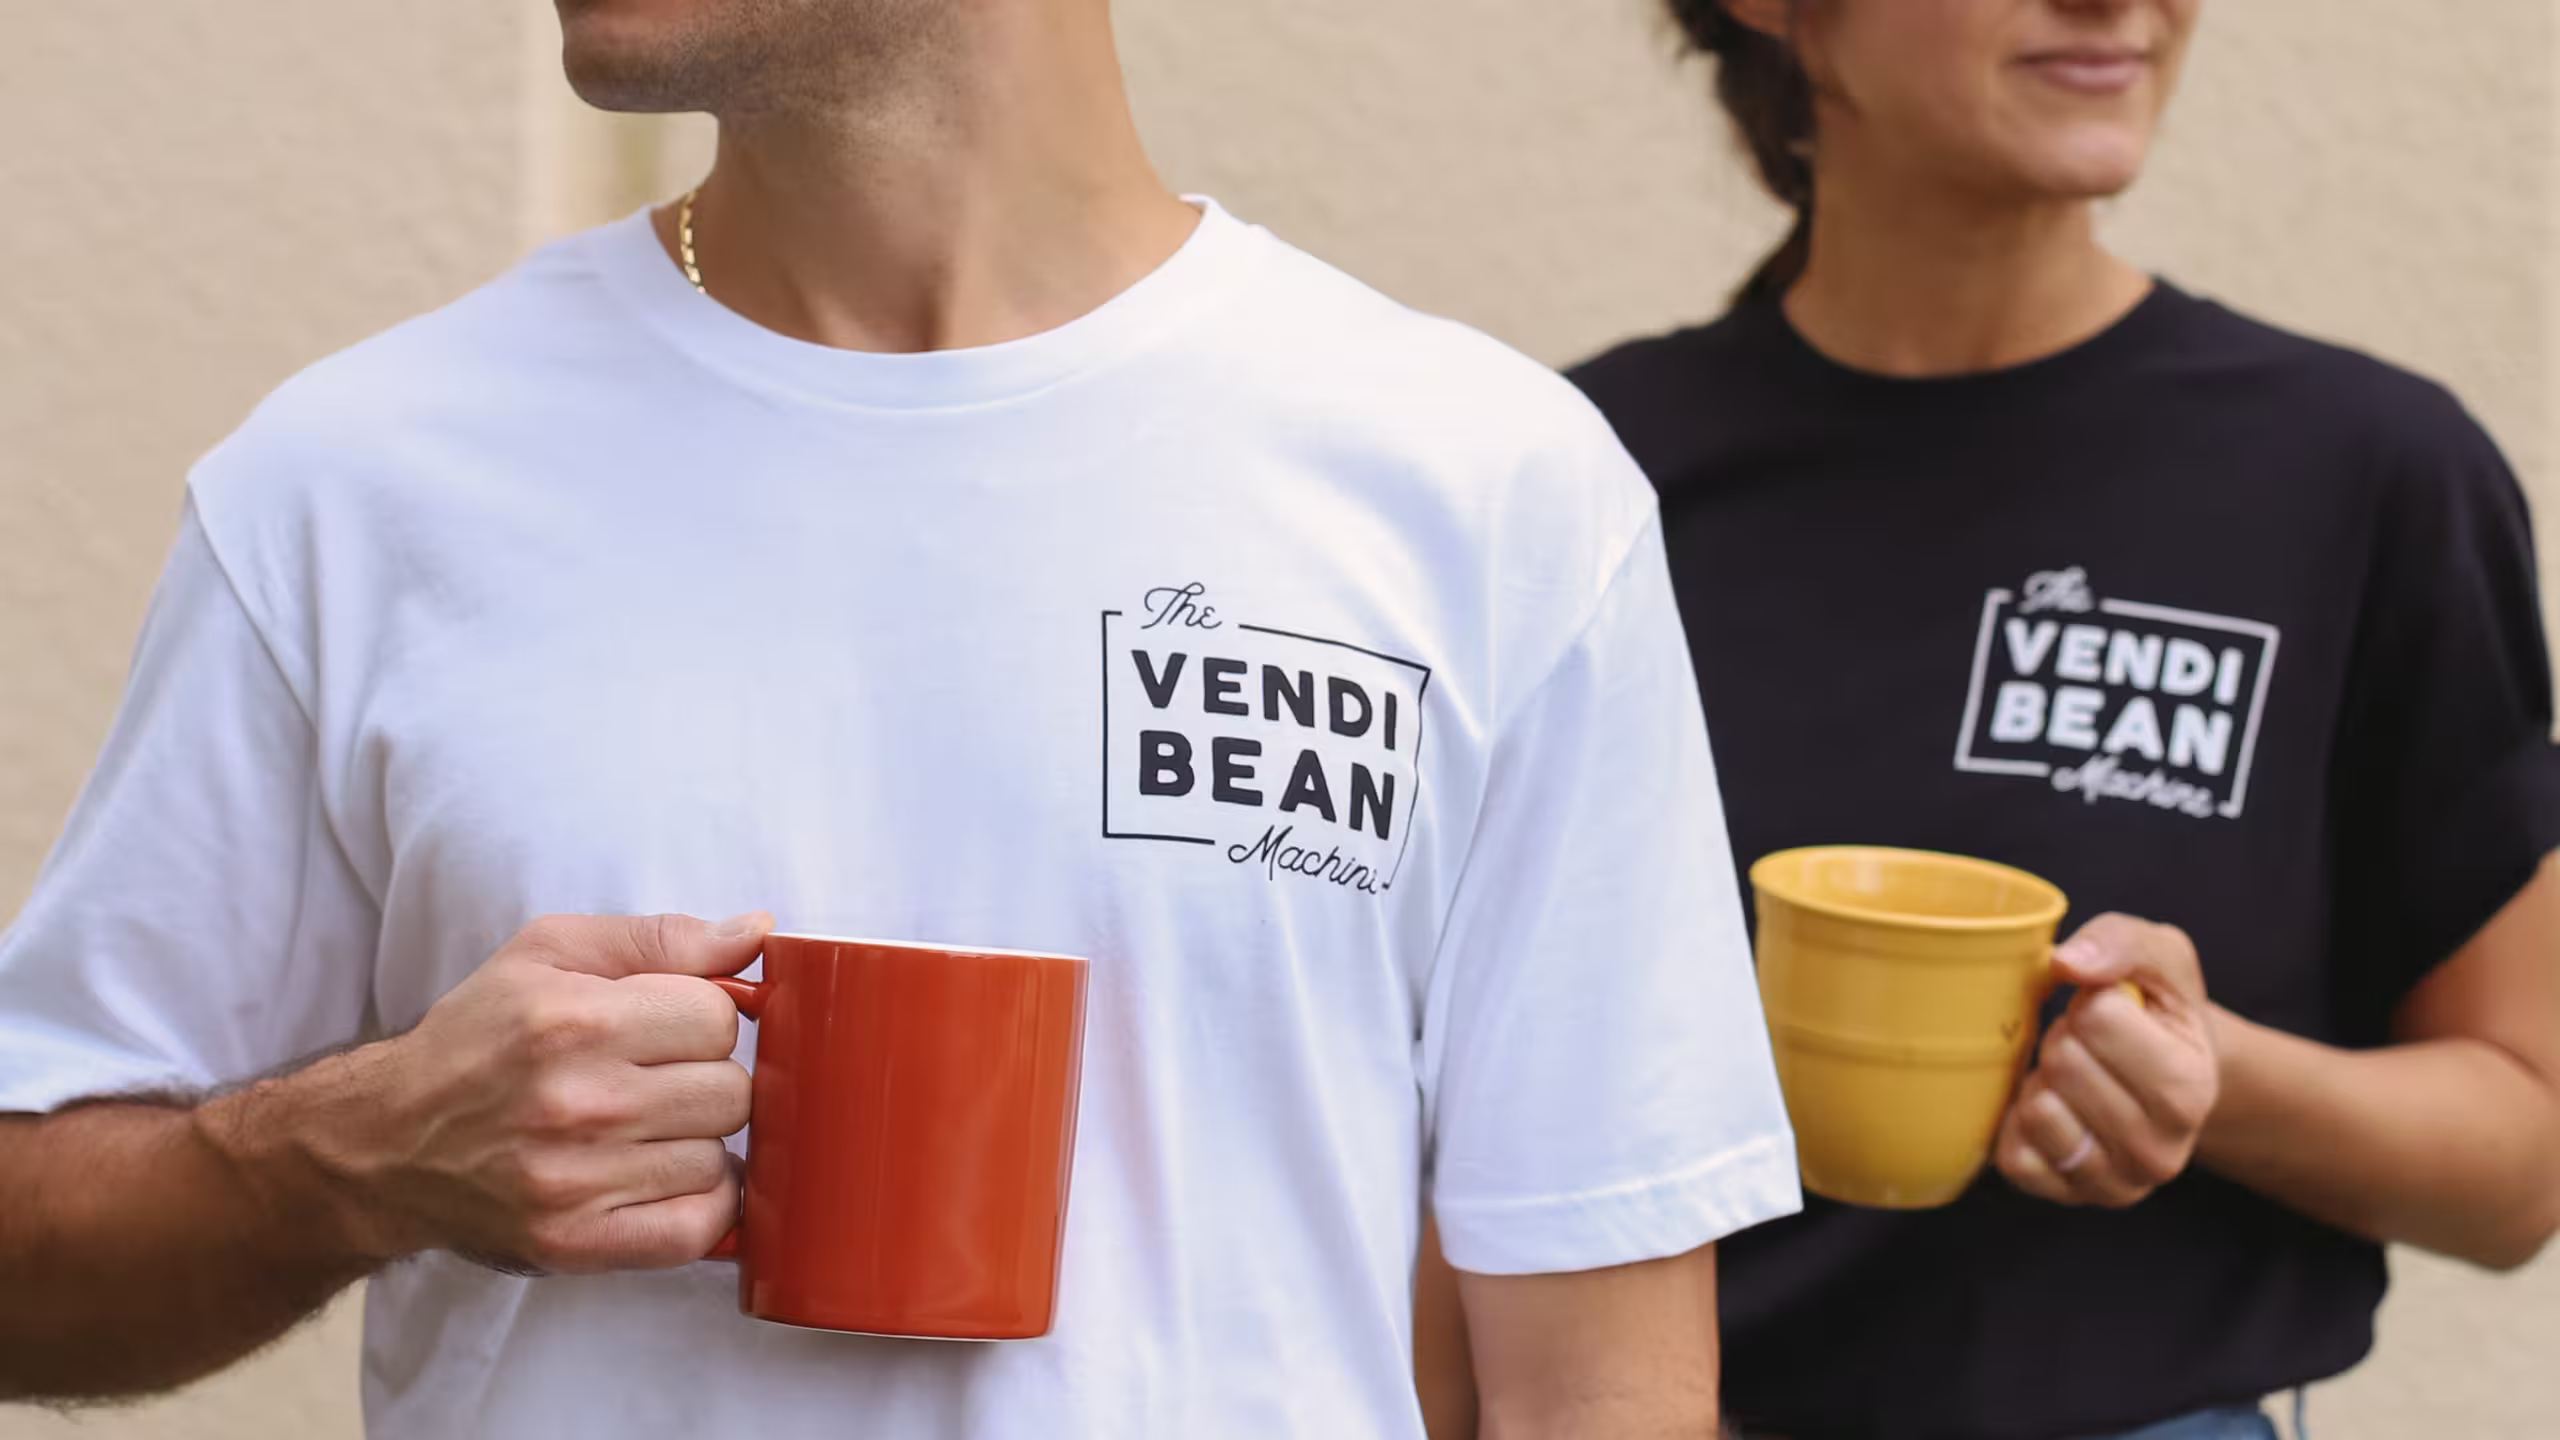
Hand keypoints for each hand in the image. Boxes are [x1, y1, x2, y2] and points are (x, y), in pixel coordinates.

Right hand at [328, 912, 768, 1272]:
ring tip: (646, 1131)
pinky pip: (695, 1230)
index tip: (669, 1028)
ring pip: (718, 1159)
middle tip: (659, 1082)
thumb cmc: (476, 1038)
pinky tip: (664, 1180)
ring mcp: (574, 1181)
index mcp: (574, 1020)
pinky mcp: (573, 1243)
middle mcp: (577, 1103)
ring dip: (697, 1145)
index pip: (718, 1019)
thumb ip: (662, 938)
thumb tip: (756, 933)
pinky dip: (700, 1207)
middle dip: (705, 1081)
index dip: (703, 1019)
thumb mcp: (549, 953)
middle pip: (730, 1093)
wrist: (384, 1143)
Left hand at [1995, 914, 2219, 1207]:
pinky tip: (2056, 1110)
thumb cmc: (2158, 1012)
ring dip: (2044, 1079)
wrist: (2169, 1076)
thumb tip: (2069, 963)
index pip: (2099, 1018)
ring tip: (2076, 1078)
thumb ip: (2123, 943)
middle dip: (2066, 1038)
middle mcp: (2161, 1152)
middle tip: (2089, 1045)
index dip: (2092, 1000)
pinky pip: (2013, 1155)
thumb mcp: (2161, 958)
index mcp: (2191, 1088)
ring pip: (2037, 1109)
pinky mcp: (2067, 1198)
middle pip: (2063, 1063)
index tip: (2112, 1013)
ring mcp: (2115, 1185)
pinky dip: (2020, 1122)